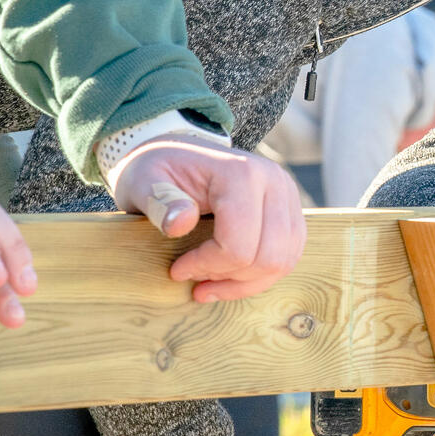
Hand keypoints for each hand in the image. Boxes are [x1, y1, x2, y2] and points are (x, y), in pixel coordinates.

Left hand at [108, 133, 305, 301]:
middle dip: (228, 277)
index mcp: (241, 173)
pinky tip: (230, 277)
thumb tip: (181, 224)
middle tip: (194, 276)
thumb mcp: (143, 181)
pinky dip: (260, 275)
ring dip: (245, 282)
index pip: (239, 245)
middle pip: (267, 257)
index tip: (177, 269)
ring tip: (210, 281)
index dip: (207, 266)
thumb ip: (159, 202)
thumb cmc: (158, 171)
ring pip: (282, 261)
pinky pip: (288, 257)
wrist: (179, 153)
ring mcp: (288, 196)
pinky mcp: (291, 211)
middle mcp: (274, 182)